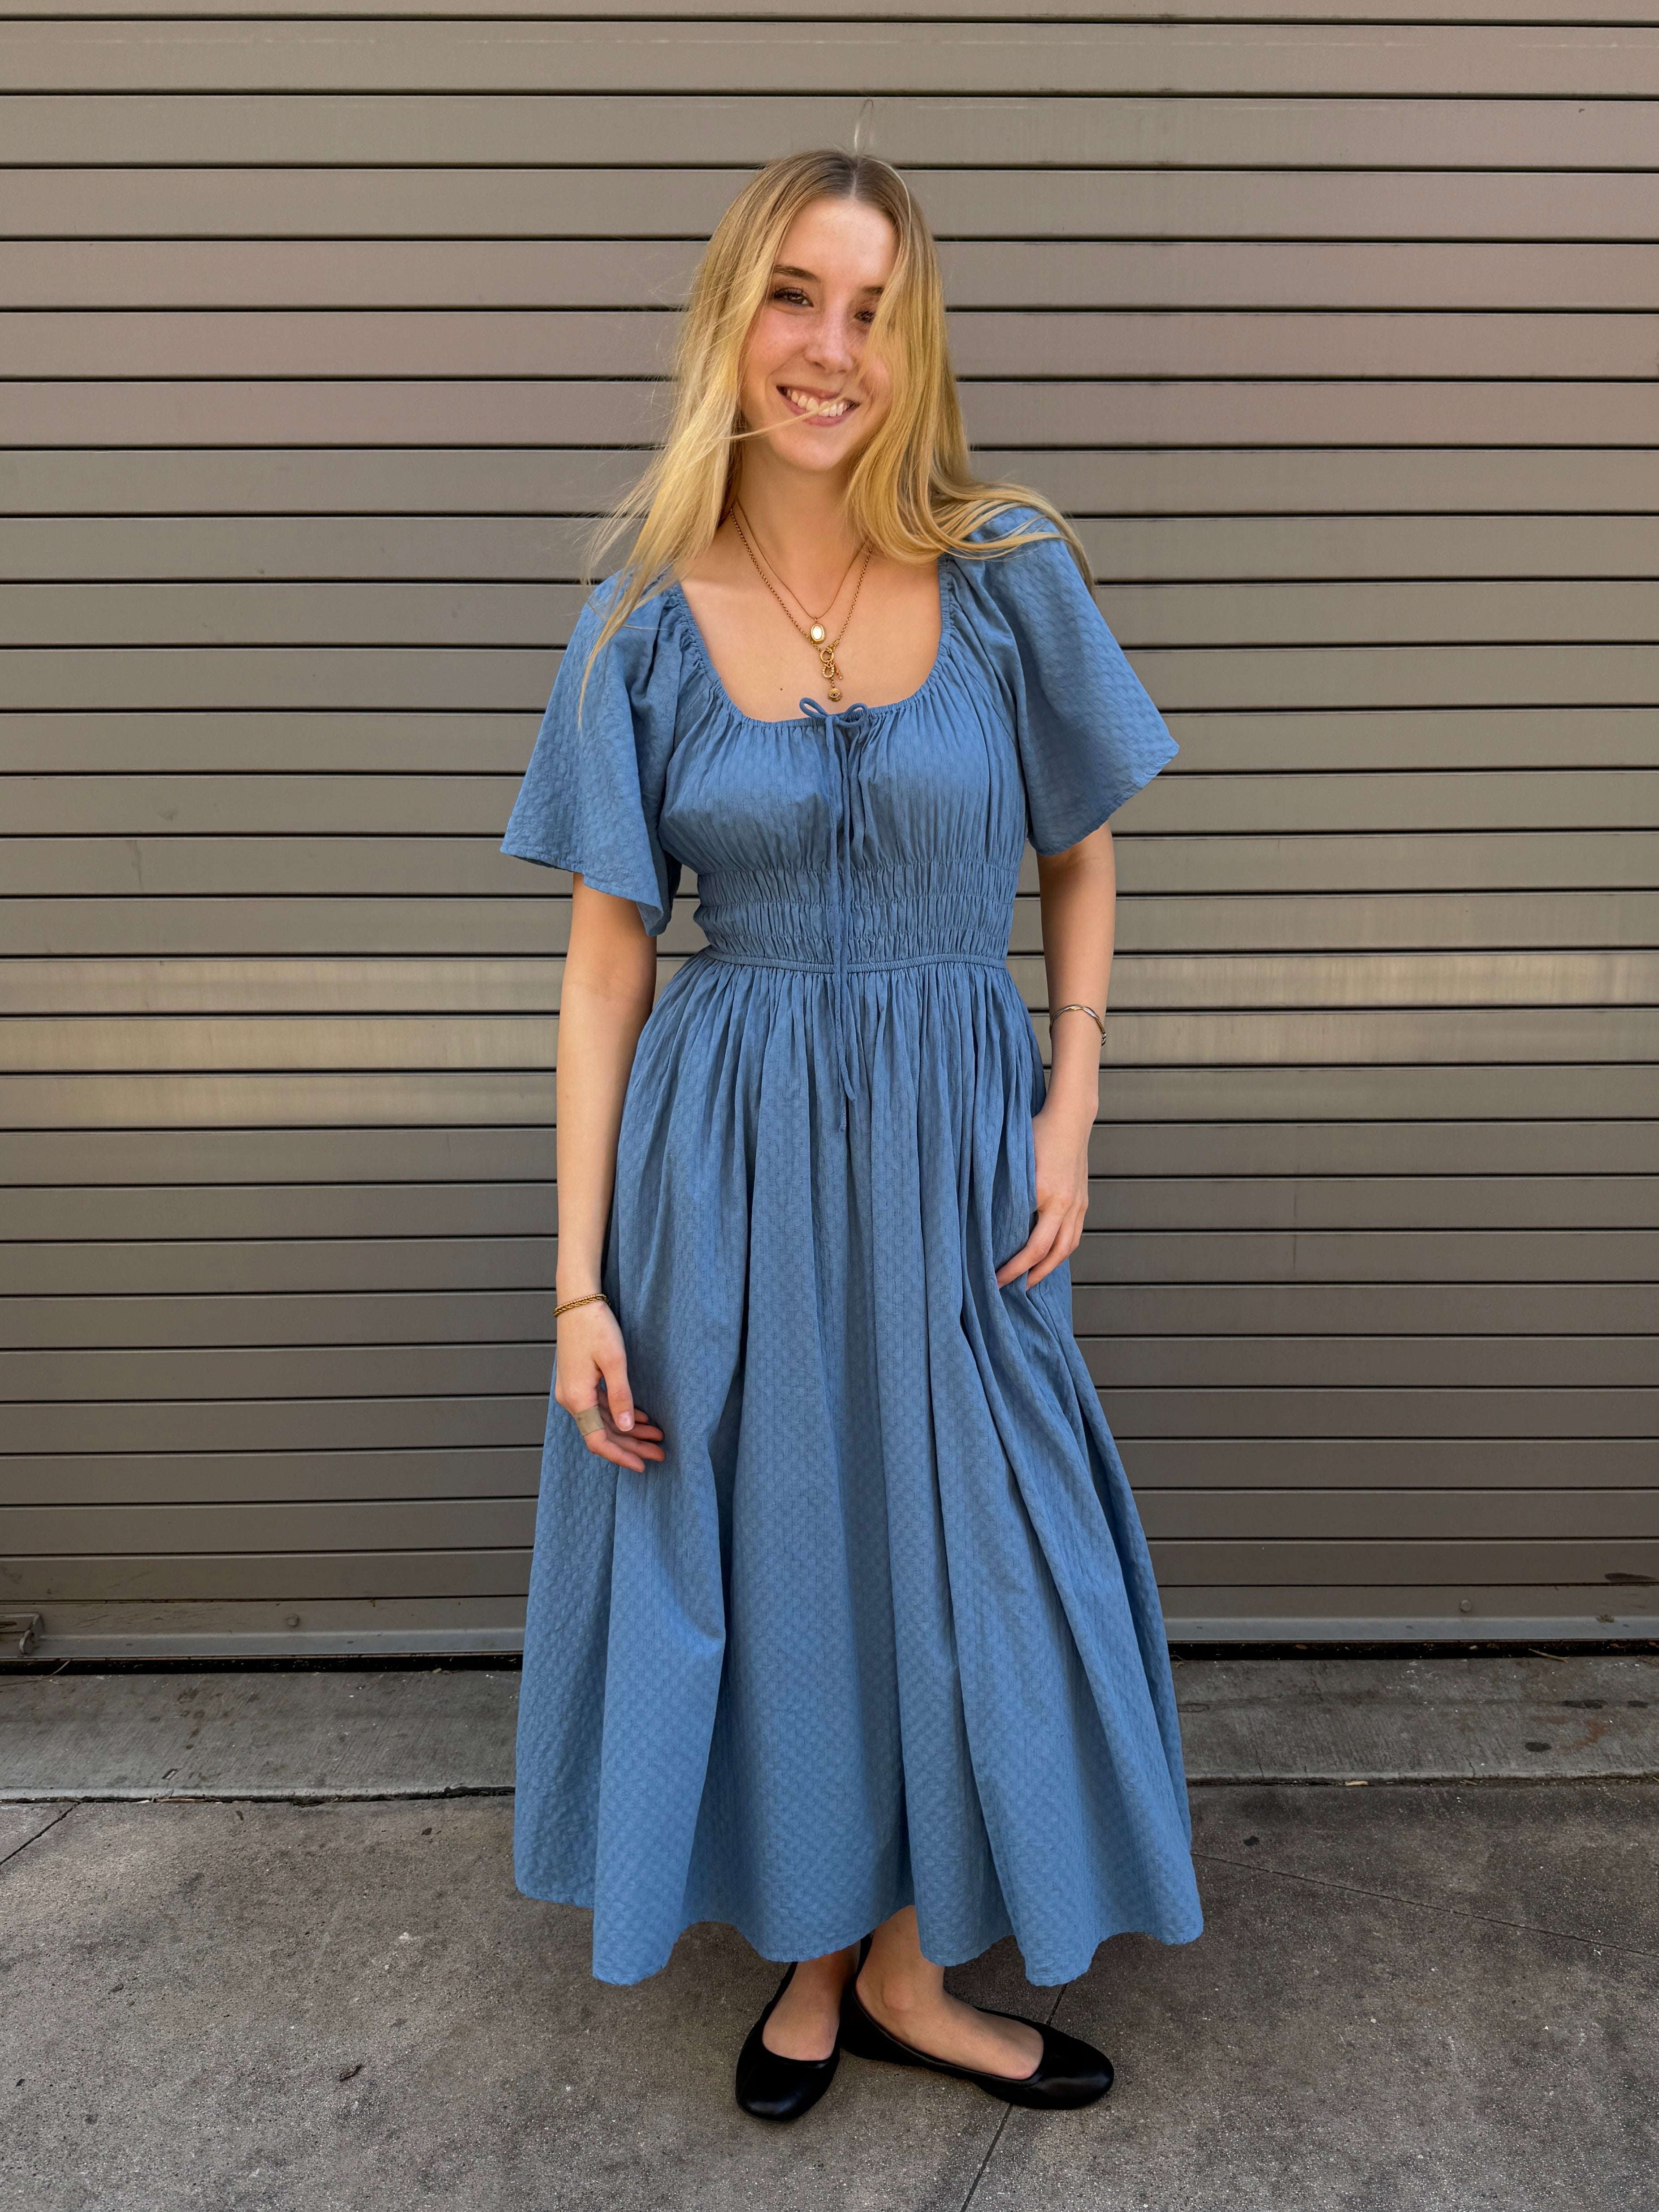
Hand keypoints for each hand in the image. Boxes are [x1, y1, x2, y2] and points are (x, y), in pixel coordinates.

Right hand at [553, 1301, 665, 1471]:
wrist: (576, 1301)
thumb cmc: (595, 1326)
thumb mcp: (614, 1361)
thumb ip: (621, 1396)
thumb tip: (626, 1428)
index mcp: (577, 1398)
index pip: (598, 1440)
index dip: (621, 1455)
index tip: (643, 1464)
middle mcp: (571, 1399)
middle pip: (603, 1434)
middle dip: (632, 1445)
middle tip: (660, 1453)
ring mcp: (573, 1391)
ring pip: (603, 1421)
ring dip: (629, 1431)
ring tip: (657, 1436)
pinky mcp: (579, 1382)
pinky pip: (600, 1407)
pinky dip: (620, 1415)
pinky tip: (640, 1418)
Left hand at [994, 1101, 1091, 1290]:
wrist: (1069, 1119)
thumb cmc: (1036, 1133)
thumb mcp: (1011, 1161)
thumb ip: (1001, 1190)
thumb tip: (980, 1220)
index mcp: (1047, 1195)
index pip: (1032, 1246)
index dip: (1014, 1267)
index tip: (995, 1278)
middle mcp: (1067, 1204)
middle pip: (1051, 1254)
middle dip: (1030, 1276)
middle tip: (1009, 1289)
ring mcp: (1079, 1204)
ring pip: (1067, 1248)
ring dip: (1048, 1269)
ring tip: (1029, 1281)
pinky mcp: (1083, 1201)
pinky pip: (1074, 1235)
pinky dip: (1060, 1251)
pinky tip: (1046, 1258)